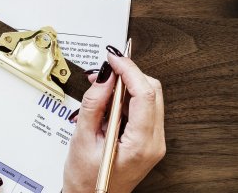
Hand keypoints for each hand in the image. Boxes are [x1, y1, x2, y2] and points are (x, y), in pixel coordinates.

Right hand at [63, 54, 165, 192]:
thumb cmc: (86, 182)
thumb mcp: (83, 140)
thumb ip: (94, 105)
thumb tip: (104, 76)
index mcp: (141, 144)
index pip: (145, 94)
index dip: (129, 70)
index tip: (114, 58)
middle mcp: (154, 143)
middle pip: (153, 92)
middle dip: (129, 76)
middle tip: (105, 71)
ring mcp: (155, 143)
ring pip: (150, 98)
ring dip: (127, 87)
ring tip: (101, 90)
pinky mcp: (149, 141)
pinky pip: (144, 111)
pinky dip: (128, 101)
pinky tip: (108, 104)